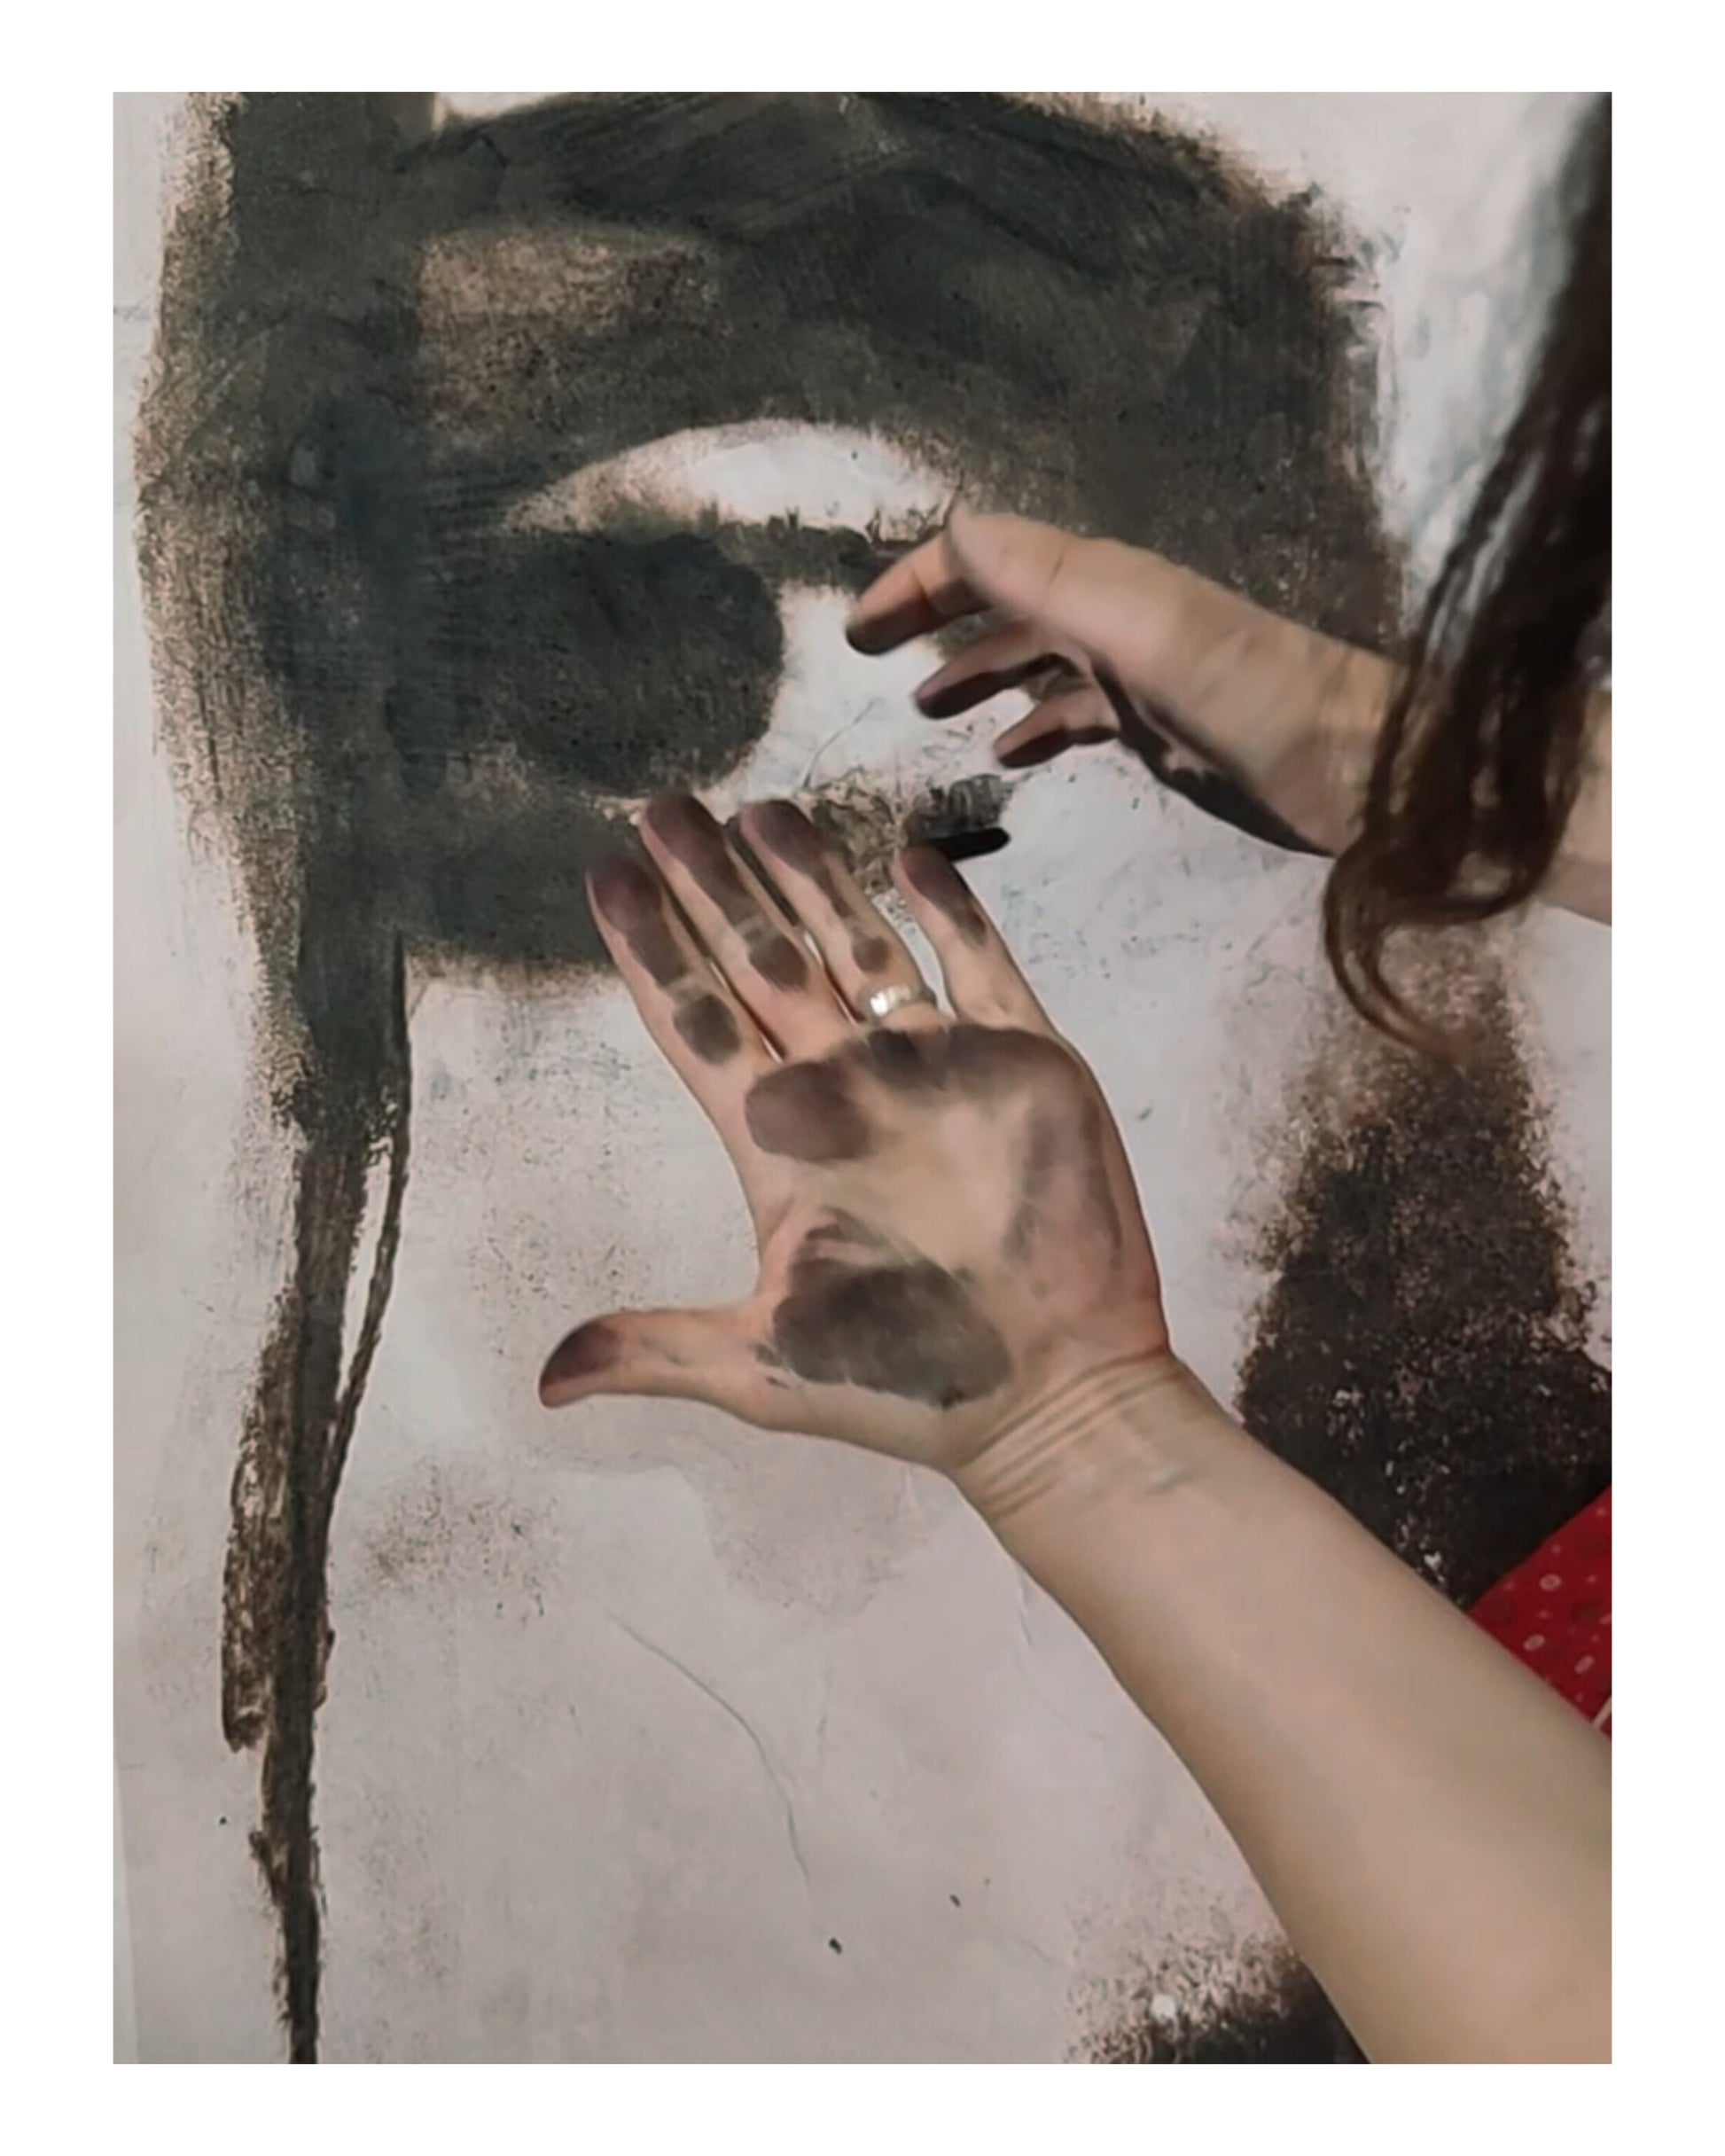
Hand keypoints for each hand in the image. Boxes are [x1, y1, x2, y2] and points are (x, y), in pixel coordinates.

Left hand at [540, 795, 1169, 1479]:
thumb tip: (546, 1384)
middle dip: (710, 887)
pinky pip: (978, 960)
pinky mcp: (1021, 1058)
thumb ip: (655, 1348)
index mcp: (777, 1141)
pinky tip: (906, 855)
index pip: (696, 1021)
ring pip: (856, 943)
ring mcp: (933, 1065)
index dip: (650, 952)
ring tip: (757, 808)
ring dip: (809, 876)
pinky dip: (947, 908)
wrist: (1053, 1391)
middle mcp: (844, 1086)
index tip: (604, 876)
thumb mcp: (763, 1367)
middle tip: (661, 806)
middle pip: (760, 961)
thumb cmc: (908, 1385)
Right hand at [847, 500, 1390, 855]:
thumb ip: (1047, 577)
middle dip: (935, 616)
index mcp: (1101, 581)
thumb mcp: (1142, 627)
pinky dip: (1033, 725)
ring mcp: (1136, 672)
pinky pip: (1075, 714)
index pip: (987, 555)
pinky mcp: (1160, 730)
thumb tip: (951, 533)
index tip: (855, 628)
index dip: (918, 581)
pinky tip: (1003, 754)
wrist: (1359, 763)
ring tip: (920, 706)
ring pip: (1035, 656)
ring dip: (976, 669)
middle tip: (867, 653)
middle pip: (1003, 598)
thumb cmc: (1252, 697)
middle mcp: (1112, 613)